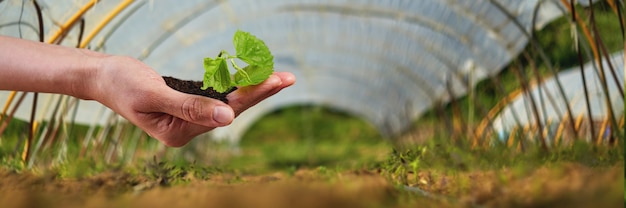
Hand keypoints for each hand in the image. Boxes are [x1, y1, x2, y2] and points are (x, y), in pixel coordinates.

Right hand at [91, 56, 294, 146]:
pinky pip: (216, 93)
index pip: (224, 112)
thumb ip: (190, 106)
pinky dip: (233, 83)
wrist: (102, 76)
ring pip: (227, 100)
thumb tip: (227, 117)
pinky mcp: (187, 104)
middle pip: (232, 108)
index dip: (251, 94)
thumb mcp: (154, 95)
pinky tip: (251, 75)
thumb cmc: (122, 84)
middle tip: (287, 78)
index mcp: (180, 133)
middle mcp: (188, 129)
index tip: (275, 80)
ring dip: (251, 86)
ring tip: (278, 76)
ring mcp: (188, 117)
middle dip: (259, 91)